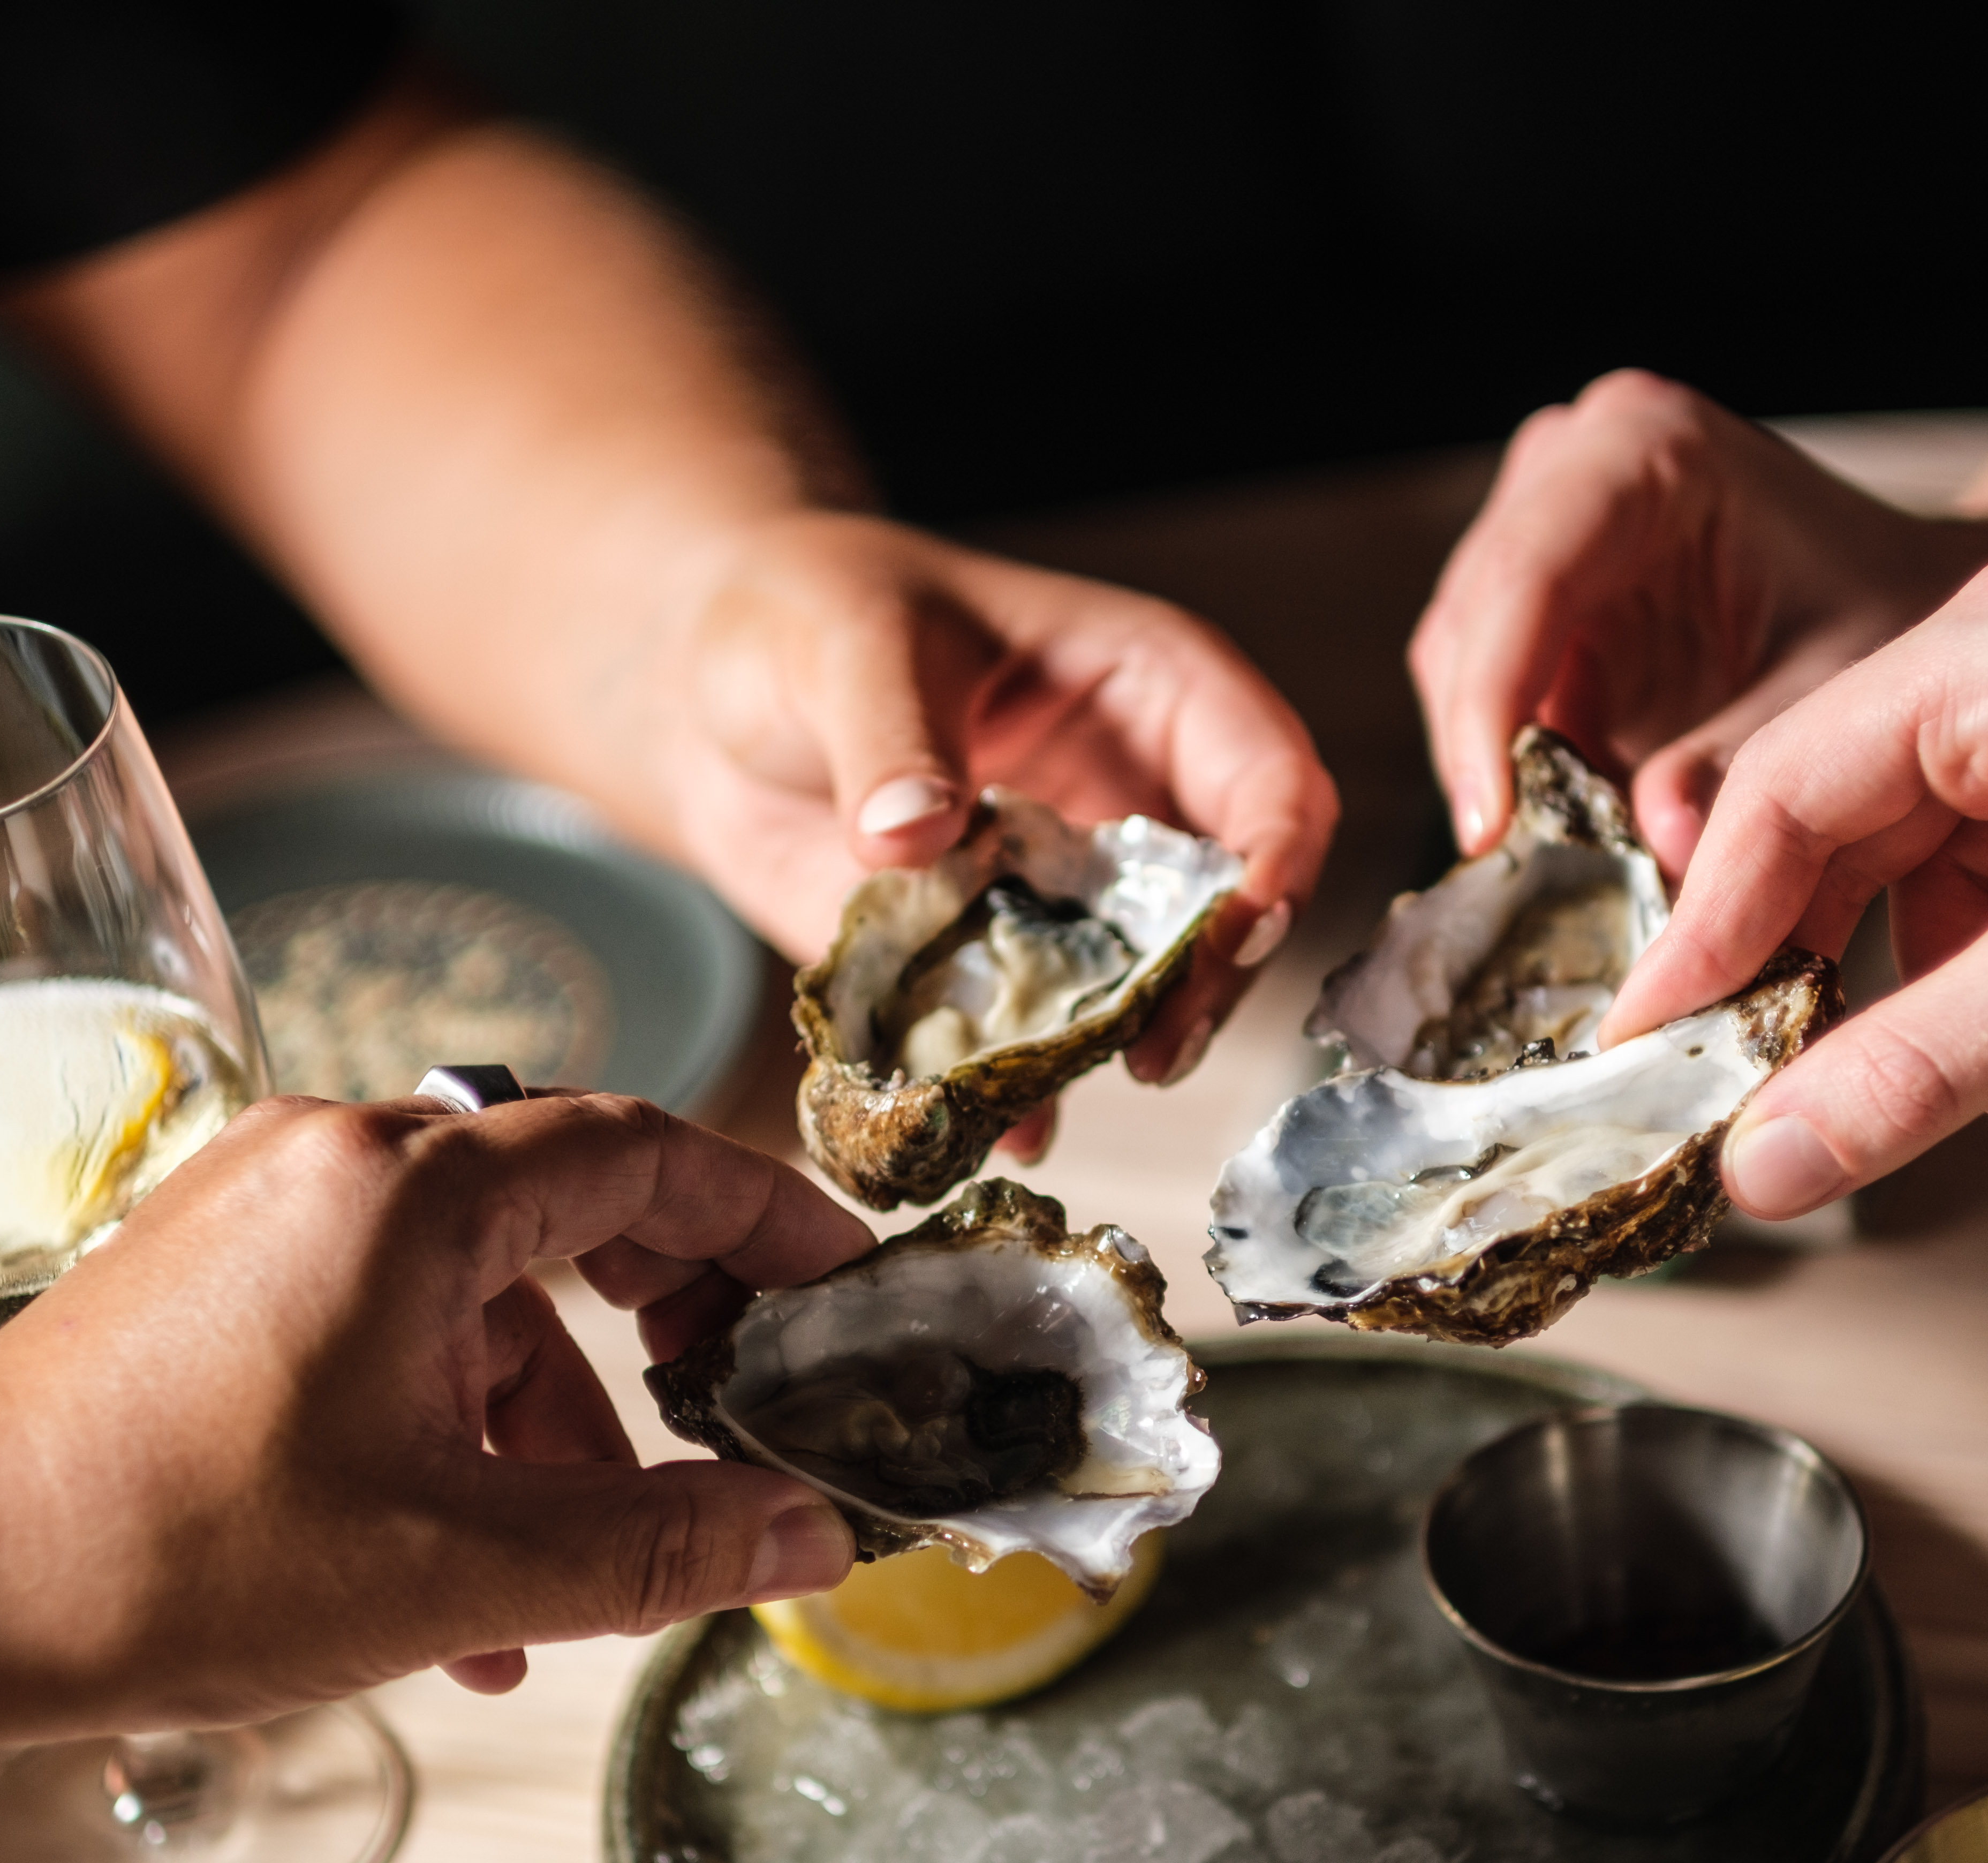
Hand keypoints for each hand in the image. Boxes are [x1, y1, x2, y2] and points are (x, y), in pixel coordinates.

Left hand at [0, 1092, 868, 1754]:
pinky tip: (459, 1578)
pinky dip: (446, 1420)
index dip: (768, 1217)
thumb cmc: (169, 1558)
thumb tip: (806, 1538)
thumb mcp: (454, 1570)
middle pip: (566, 1200)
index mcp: (403, 1190)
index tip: (847, 1285)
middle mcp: (333, 1159)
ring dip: (546, 1416)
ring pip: (473, 1282)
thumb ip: (653, 1544)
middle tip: (734, 1411)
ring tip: (570, 1574)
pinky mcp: (210, 1272)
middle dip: (665, 1321)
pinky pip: (381, 1316)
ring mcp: (259, 1210)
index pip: (646, 1150)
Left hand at [661, 511, 1338, 1085]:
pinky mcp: (995, 963)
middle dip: (1206, 986)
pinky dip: (1016, 1089)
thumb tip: (912, 832)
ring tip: (1049, 1094)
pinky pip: (1032, 1039)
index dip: (1275, 863)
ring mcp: (1069, 894)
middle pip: (1232, 912)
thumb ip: (888, 738)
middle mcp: (1132, 804)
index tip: (1233, 936)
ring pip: (1143, 992)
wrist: (712, 695)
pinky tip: (990, 1125)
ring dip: (1110, 1050)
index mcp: (1151, 692)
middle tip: (1153, 1053)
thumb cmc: (808, 613)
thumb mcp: (847, 645)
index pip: (1272, 781)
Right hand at [1409, 371, 1987, 872]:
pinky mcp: (1537, 597)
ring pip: (1460, 669)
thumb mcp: (1839, 685)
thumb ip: (1742, 765)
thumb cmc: (1889, 607)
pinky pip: (1490, 697)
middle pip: (1472, 625)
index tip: (1488, 829)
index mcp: (1645, 446)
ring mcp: (1541, 525)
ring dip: (1502, 770)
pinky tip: (1572, 828)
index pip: (1526, 576)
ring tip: (1566, 860)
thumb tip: (1656, 847)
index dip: (1489, 708)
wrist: (1910, 590)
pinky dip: (1521, 770)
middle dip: (1491, 755)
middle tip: (1531, 873)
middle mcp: (1569, 465)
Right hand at [1598, 543, 1987, 1217]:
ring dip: (1918, 976)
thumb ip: (1919, 1068)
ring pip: (1927, 847)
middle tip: (1754, 1083)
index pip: (1778, 791)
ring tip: (1915, 1089)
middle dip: (1807, 962)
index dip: (1702, 933)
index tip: (1648, 1040)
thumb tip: (1769, 1163)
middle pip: (1841, 814)